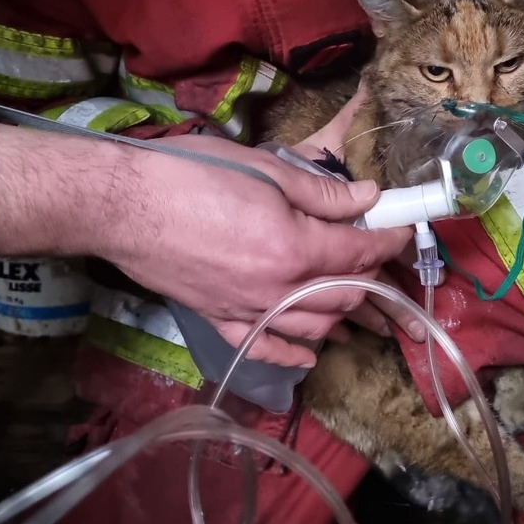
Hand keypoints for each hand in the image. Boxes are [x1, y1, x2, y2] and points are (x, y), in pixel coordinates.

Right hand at [0, 95, 411, 367]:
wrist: (121, 205)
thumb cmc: (189, 175)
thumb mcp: (264, 169)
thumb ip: (321, 192)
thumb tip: (368, 199)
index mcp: (293, 248)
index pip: (359, 253)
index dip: (389, 240)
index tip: (402, 228)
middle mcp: (277, 289)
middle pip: (343, 294)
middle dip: (369, 274)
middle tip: (376, 254)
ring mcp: (247, 310)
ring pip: (313, 327)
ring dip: (341, 313)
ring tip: (354, 295)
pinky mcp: (219, 319)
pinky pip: (265, 348)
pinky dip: (293, 354)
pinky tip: (310, 353)